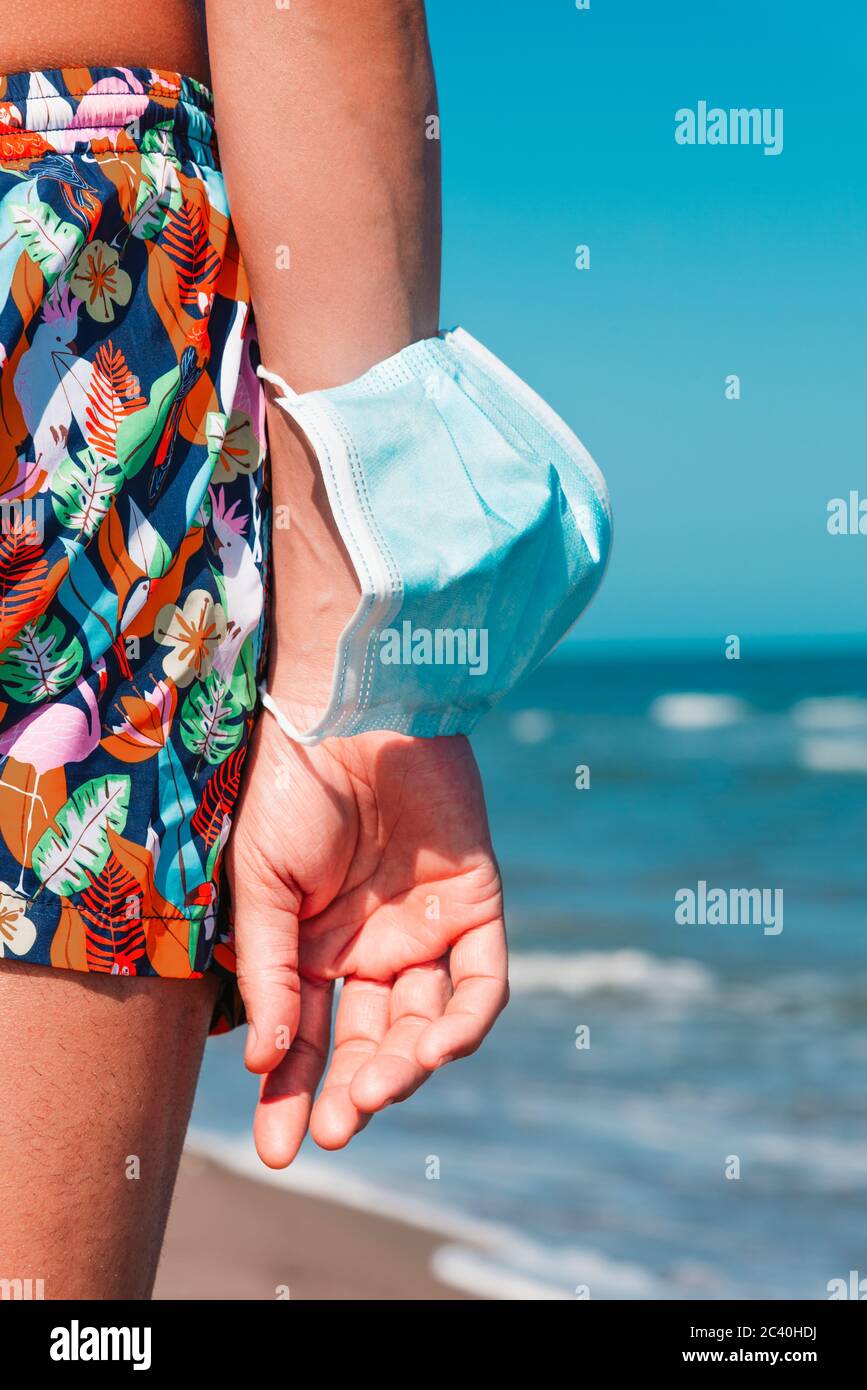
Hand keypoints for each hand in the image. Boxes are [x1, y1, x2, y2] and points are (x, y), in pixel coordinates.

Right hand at [226, 713, 506, 1167]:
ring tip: (374, 1091)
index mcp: (309, 947)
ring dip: (404, 1064)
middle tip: (336, 1133)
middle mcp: (368, 947)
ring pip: (424, 1022)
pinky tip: (434, 1047)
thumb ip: (267, 975)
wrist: (351, 707)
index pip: (301, 1038)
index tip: (278, 1152)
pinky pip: (481, 980)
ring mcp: (423, 928)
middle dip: (350, 1091)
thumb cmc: (289, 788)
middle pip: (365, 1041)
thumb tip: (261, 1065)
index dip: (290, 1094)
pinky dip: (465, 1019)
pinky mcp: (475, 904)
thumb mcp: (259, 890)